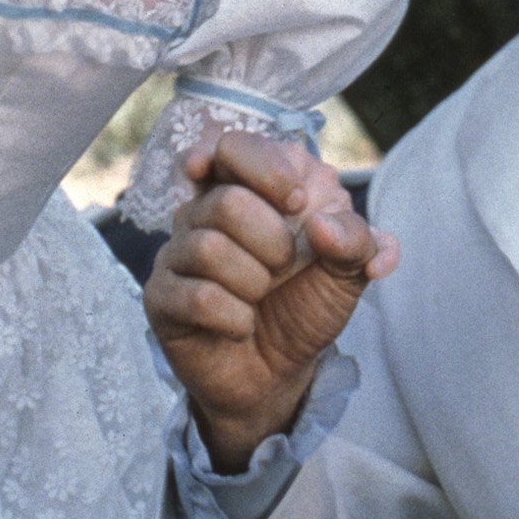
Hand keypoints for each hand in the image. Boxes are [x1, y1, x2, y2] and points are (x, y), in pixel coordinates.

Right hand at [143, 129, 398, 468]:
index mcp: (246, 187)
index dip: (269, 172)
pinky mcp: (161, 297)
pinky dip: (235, 318)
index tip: (296, 203)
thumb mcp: (348, 271)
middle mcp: (204, 210)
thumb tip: (323, 225)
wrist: (280, 372)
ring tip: (260, 298)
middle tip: (283, 266)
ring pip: (208, 248)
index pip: (235, 146)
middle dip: (272, 242)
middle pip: (224, 200)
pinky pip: (197, 297)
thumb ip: (357, 239)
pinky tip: (240, 325)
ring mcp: (177, 253)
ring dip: (254, 283)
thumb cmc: (305, 304)